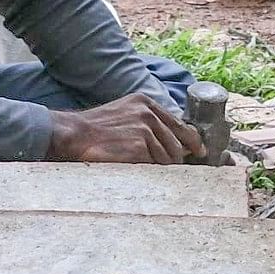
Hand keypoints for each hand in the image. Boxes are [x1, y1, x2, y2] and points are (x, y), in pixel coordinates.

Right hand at [47, 91, 194, 164]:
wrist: (75, 134)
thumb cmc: (97, 128)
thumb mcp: (126, 113)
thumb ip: (149, 122)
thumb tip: (177, 142)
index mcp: (146, 103)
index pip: (180, 124)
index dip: (192, 140)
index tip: (199, 151)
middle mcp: (149, 114)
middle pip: (177, 144)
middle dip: (177, 159)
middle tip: (174, 169)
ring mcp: (145, 130)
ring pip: (168, 157)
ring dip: (159, 167)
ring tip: (141, 166)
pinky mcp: (139, 146)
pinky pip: (154, 165)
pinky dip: (147, 170)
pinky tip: (134, 167)